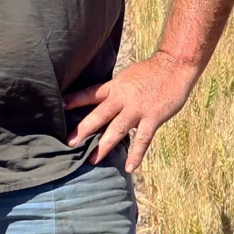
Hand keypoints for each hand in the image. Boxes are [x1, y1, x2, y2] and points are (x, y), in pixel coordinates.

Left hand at [64, 54, 202, 171]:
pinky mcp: (153, 117)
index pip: (90, 93)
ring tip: (92, 160)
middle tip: (69, 143)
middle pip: (99, 115)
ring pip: (117, 129)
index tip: (58, 107)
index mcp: (115, 86)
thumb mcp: (127, 77)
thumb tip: (102, 103)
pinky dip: (136, 154)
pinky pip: (142, 139)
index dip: (74, 100)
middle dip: (83, 129)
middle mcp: (123, 98)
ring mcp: (138, 109)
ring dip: (103, 146)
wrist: (175, 65)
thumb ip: (115, 91)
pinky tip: (129, 167)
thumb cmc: (151, 72)